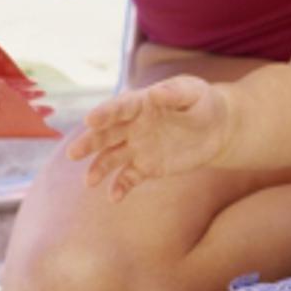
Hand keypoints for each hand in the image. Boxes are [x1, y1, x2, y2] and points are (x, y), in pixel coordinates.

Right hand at [65, 75, 227, 200]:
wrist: (217, 128)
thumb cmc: (203, 103)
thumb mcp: (193, 93)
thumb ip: (176, 93)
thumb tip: (156, 93)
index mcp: (142, 103)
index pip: (119, 108)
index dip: (105, 114)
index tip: (90, 120)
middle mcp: (134, 125)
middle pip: (107, 134)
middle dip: (90, 142)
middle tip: (73, 153)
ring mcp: (138, 147)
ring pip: (112, 157)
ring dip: (99, 168)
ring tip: (89, 182)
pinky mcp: (147, 166)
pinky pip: (129, 177)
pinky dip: (120, 187)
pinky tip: (114, 197)